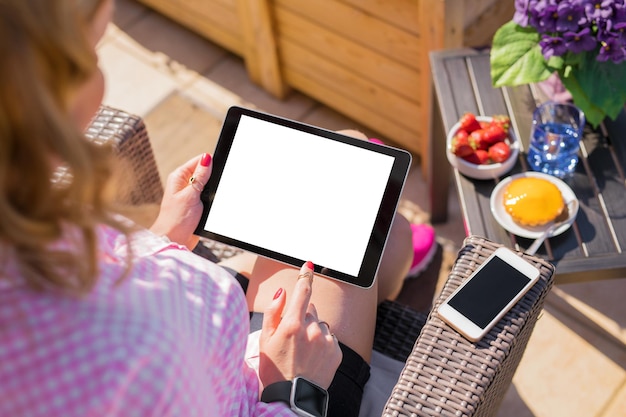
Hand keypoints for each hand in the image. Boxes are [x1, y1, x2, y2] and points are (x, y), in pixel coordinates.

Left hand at [150, 153, 211, 248]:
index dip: (210, 163)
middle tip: (211, 191)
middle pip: (205, 173)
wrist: (175, 240)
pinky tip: (212, 206)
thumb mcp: (191, 195)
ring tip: (209, 201)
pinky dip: (213, 200)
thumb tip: (207, 158)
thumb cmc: (177, 219)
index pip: (198, 161)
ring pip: (209, 186)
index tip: (219, 170)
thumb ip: (200, 176)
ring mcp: (191, 195)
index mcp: (179, 177)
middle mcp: (184, 184)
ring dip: (213, 192)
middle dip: (213, 179)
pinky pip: (209, 197)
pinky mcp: (197, 205)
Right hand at [258, 262, 341, 389]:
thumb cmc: (274, 369)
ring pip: (320, 324)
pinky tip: (313, 357)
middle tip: (292, 336)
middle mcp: (312, 329)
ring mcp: (326, 341)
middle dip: (302, 316)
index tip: (308, 265)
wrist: (291, 399)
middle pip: (310, 309)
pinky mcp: (337, 352)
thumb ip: (273, 311)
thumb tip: (284, 291)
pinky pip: (330, 338)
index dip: (305, 276)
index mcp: (292, 324)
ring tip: (302, 350)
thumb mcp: (265, 339)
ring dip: (313, 330)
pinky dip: (323, 343)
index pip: (302, 291)